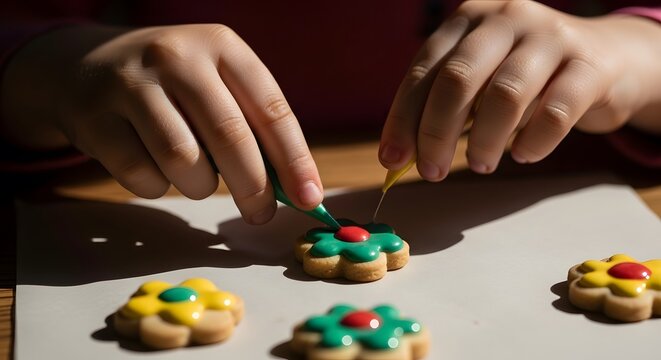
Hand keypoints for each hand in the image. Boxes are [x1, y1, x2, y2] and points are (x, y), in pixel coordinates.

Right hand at [1, 24, 322, 223]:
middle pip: (230, 137)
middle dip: (253, 188)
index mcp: (221, 46)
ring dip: (199, 185)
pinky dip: (158, 186)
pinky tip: (155, 168)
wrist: (84, 66)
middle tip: (261, 214)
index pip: (270, 109)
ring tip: (195, 175)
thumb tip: (294, 190)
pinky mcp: (96, 119)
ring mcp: (131, 84)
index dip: (294, 160)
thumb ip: (253, 127)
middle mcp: (177, 57)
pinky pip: (142, 176)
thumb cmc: (172, 86)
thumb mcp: (216, 83)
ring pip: (185, 161)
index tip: (309, 199)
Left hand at [380, 0, 660, 179]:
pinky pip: (555, 112)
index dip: (404, 117)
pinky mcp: (590, 65)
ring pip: (504, 95)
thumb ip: (445, 105)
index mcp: (469, 18)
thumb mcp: (481, 76)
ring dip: (483, 141)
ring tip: (479, 165)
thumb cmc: (527, 75)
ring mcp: (551, 37)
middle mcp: (506, 18)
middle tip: (431, 171)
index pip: (425, 68)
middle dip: (436, 133)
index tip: (391, 159)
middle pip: (458, 79)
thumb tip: (402, 155)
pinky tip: (523, 154)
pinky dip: (532, 142)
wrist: (607, 58)